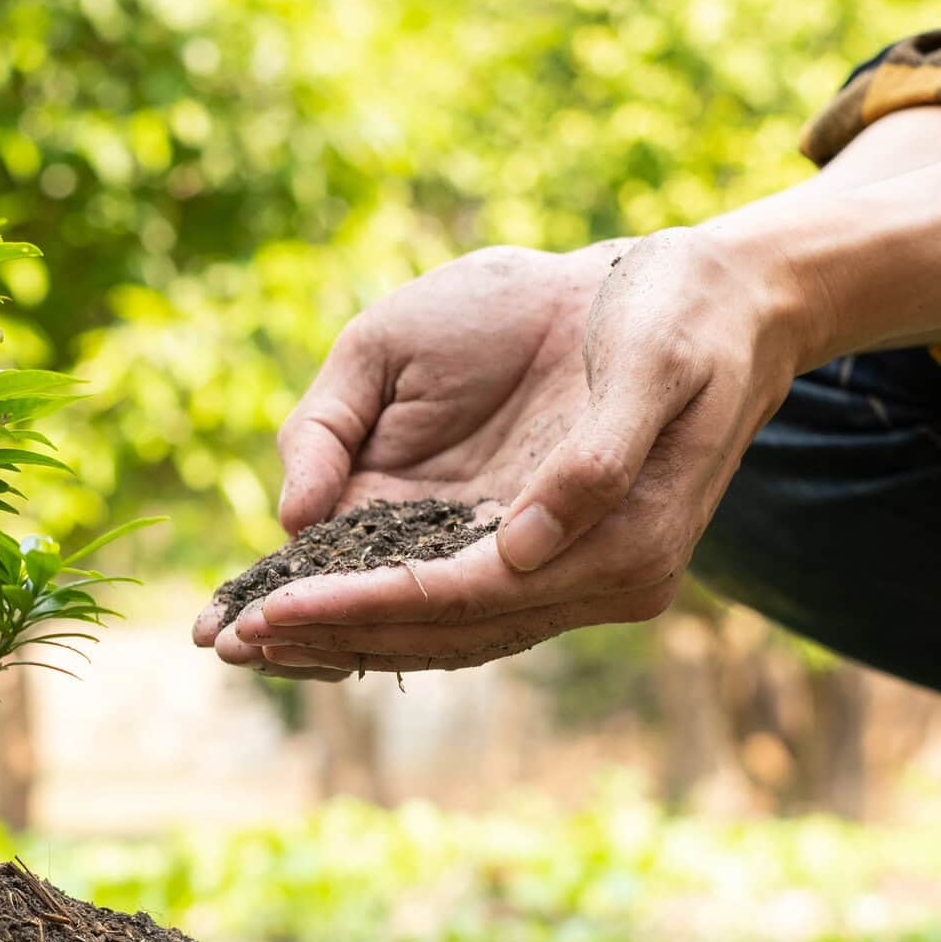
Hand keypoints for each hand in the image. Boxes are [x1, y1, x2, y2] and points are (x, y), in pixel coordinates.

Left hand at [200, 225, 811, 674]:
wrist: (715, 299)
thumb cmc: (673, 312)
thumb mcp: (646, 360)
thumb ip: (591, 461)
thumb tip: (510, 553)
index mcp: (617, 544)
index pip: (462, 597)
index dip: (362, 609)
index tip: (272, 612)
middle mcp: (591, 580)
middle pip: (438, 630)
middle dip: (329, 636)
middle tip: (225, 642)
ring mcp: (567, 574)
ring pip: (435, 628)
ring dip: (339, 635)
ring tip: (240, 639)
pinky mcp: (539, 549)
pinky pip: (443, 594)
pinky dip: (369, 603)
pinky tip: (300, 605)